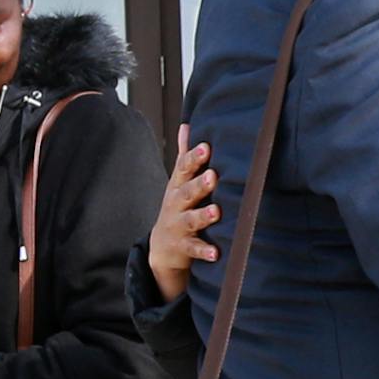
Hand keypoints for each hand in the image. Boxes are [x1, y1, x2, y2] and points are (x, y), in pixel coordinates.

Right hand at [149, 124, 218, 302]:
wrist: (162, 246)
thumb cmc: (178, 206)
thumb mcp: (178, 180)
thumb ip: (184, 155)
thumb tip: (186, 125)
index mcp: (178, 185)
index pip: (184, 168)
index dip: (194, 158)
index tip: (207, 147)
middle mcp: (176, 204)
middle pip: (187, 192)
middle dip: (199, 184)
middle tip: (213, 176)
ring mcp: (178, 226)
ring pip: (190, 220)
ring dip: (203, 216)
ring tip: (216, 212)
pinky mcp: (182, 247)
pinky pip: (193, 249)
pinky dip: (204, 251)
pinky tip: (216, 252)